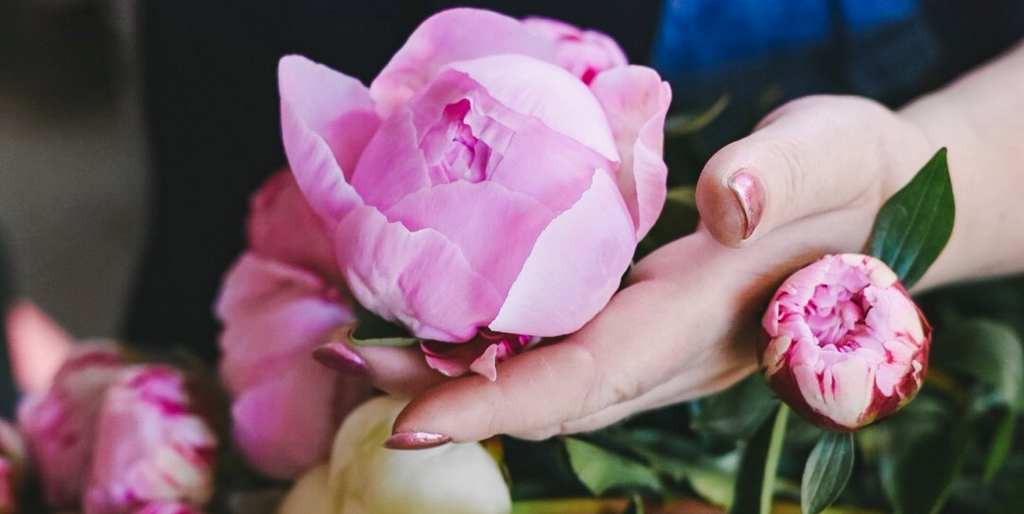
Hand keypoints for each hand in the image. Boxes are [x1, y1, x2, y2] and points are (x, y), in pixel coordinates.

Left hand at [359, 95, 934, 444]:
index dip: (501, 404)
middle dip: (450, 398)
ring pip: (552, 382)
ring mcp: (662, 345)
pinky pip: (567, 354)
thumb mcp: (835, 152)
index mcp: (707, 317)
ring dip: (462, 378)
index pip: (590, 376)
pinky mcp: (653, 324)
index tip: (412, 420)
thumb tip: (721, 199)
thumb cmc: (859, 174)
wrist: (886, 205)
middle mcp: (674, 350)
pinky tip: (454, 326)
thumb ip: (783, 175)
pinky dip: (500, 351)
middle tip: (350, 362)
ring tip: (373, 348)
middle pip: (551, 395)